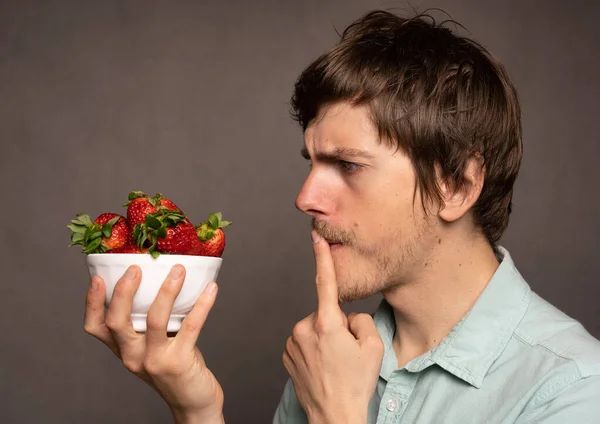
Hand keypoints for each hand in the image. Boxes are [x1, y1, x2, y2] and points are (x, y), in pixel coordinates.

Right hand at [84, 265, 223, 423]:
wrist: (193, 402)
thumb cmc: (175, 367)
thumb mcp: (153, 347)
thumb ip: (149, 323)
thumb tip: (162, 277)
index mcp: (123, 350)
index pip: (96, 328)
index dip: (92, 303)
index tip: (96, 278)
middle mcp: (133, 357)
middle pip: (117, 322)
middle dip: (123, 292)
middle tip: (136, 268)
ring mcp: (155, 361)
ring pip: (154, 321)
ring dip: (167, 291)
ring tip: (179, 270)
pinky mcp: (179, 362)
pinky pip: (191, 326)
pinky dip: (202, 304)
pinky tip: (211, 288)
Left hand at [282, 231, 383, 423]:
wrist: (334, 416)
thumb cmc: (355, 384)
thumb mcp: (373, 347)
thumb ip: (362, 320)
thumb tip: (347, 316)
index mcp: (327, 324)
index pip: (325, 283)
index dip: (321, 258)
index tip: (315, 237)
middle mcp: (304, 329)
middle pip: (325, 313)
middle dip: (336, 325)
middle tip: (345, 352)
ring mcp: (293, 342)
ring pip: (314, 328)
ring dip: (324, 338)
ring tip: (333, 363)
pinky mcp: (286, 354)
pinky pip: (303, 341)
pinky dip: (313, 349)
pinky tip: (321, 366)